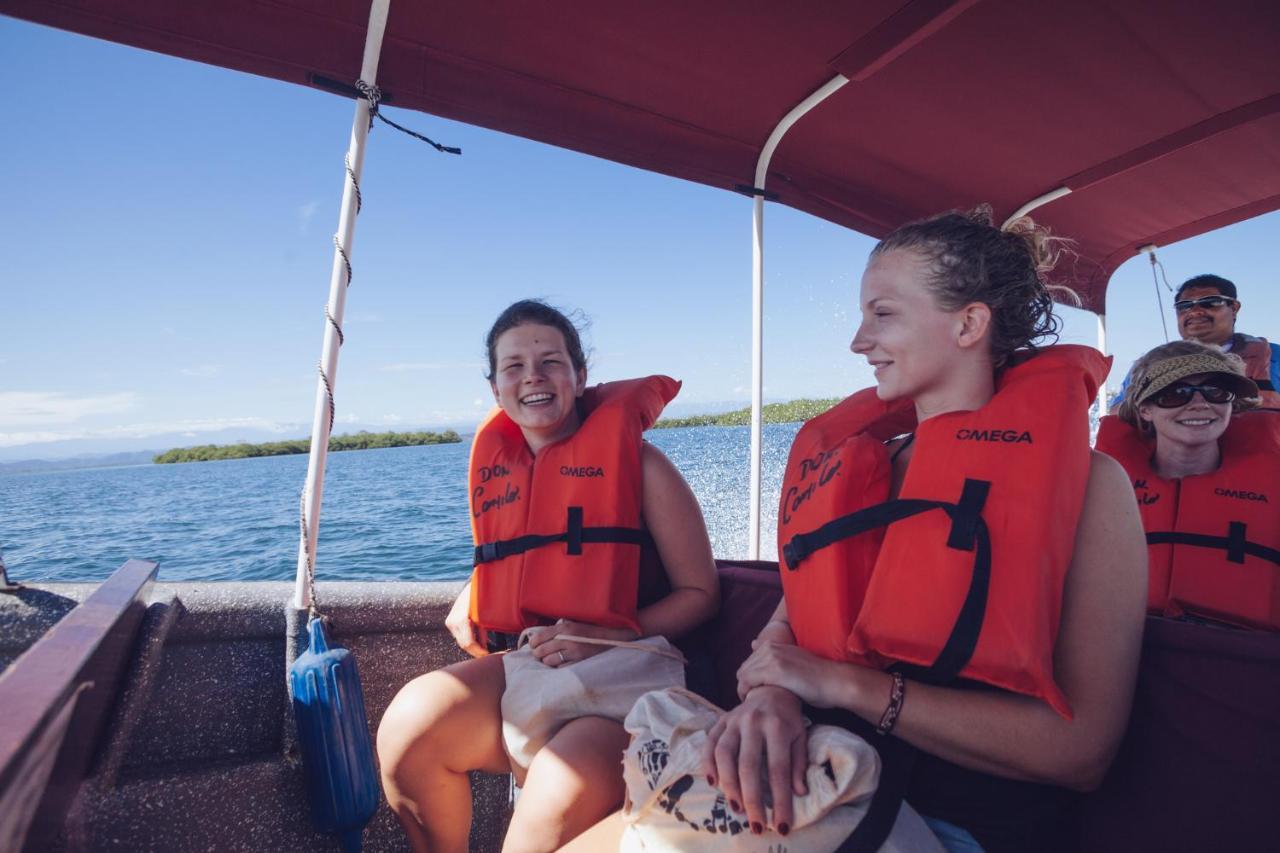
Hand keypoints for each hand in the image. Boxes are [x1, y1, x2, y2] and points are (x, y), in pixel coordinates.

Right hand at [445, 584, 485, 656]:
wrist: (471, 586)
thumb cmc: (481, 597)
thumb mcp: (484, 613)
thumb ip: (484, 630)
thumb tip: (486, 646)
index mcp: (462, 619)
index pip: (469, 642)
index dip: (479, 651)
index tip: (489, 655)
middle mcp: (453, 621)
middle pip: (464, 645)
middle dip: (476, 652)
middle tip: (489, 655)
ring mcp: (450, 622)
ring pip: (461, 642)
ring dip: (473, 648)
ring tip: (485, 650)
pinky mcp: (450, 622)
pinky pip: (460, 636)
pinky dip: (469, 641)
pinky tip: (479, 643)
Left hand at [524, 619, 638, 667]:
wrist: (614, 639)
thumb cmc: (593, 632)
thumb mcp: (576, 624)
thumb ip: (560, 628)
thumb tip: (541, 636)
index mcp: (565, 628)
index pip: (539, 637)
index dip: (533, 643)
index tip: (533, 646)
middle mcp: (567, 640)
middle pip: (541, 651)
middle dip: (538, 654)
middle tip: (541, 654)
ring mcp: (574, 653)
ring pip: (549, 661)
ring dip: (548, 661)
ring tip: (551, 660)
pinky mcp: (580, 663)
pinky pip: (561, 669)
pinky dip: (559, 668)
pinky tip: (562, 665)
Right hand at [702, 685, 806, 835]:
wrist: (772, 688)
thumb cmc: (789, 718)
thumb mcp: (801, 737)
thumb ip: (798, 763)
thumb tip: (798, 792)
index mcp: (778, 727)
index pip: (779, 770)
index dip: (780, 799)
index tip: (781, 825)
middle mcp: (754, 722)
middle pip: (748, 766)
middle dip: (751, 799)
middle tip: (755, 825)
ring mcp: (734, 720)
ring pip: (724, 754)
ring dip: (728, 784)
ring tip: (736, 807)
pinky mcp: (721, 720)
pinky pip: (709, 743)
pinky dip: (708, 764)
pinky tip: (713, 783)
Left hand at [737, 639, 848, 708]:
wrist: (835, 682)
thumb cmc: (817, 677)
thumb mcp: (794, 660)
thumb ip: (774, 655)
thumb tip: (752, 644)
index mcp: (774, 644)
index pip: (749, 662)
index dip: (750, 678)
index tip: (755, 691)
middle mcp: (771, 648)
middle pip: (743, 668)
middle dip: (745, 684)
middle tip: (752, 700)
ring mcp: (772, 658)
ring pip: (743, 675)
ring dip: (744, 690)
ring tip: (753, 703)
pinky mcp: (774, 671)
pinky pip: (747, 682)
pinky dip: (746, 693)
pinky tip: (755, 702)